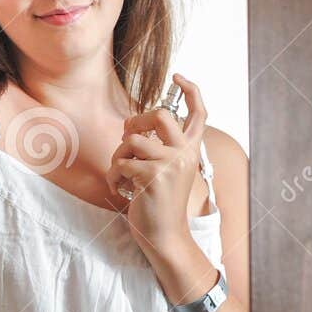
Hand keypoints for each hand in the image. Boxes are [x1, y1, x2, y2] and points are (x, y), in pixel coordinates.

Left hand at [107, 73, 207, 254]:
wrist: (164, 235)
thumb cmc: (159, 202)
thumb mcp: (167, 170)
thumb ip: (159, 147)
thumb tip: (133, 125)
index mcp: (190, 150)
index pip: (199, 113)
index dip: (191, 90)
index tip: (178, 76)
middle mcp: (184, 154)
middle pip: (161, 114)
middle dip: (137, 121)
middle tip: (127, 138)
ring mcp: (170, 165)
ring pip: (133, 140)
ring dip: (118, 155)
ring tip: (122, 174)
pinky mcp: (152, 177)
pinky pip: (120, 163)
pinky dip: (112, 177)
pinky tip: (120, 189)